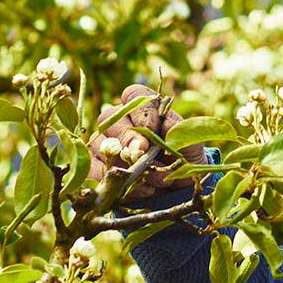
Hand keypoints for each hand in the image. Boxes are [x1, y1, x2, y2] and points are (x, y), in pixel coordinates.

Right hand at [88, 84, 205, 199]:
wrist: (180, 185)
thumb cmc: (183, 156)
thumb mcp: (189, 143)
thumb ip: (177, 131)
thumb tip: (164, 124)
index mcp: (144, 108)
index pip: (134, 95)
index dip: (141, 112)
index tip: (153, 129)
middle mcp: (120, 121)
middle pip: (109, 118)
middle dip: (128, 137)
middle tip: (143, 152)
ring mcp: (104, 143)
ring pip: (100, 143)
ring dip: (126, 161)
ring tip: (154, 175)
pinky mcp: (97, 166)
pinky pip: (94, 169)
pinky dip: (117, 179)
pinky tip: (143, 188)